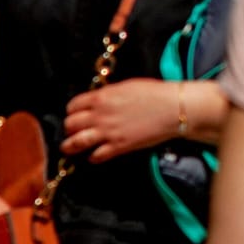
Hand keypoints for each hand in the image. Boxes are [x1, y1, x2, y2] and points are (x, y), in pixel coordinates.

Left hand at [62, 78, 181, 163]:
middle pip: (70, 124)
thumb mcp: (127, 86)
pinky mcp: (118, 146)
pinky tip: (95, 155)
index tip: (76, 113)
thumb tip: (99, 99)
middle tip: (74, 129)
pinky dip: (93, 157)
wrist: (173, 108)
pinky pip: (96, 156)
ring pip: (76, 142)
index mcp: (102, 97)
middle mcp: (100, 115)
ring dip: (70, 146)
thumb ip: (108, 94)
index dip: (72, 110)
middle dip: (70, 127)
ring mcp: (108, 132)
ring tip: (69, 147)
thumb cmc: (154, 93)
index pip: (73, 105)